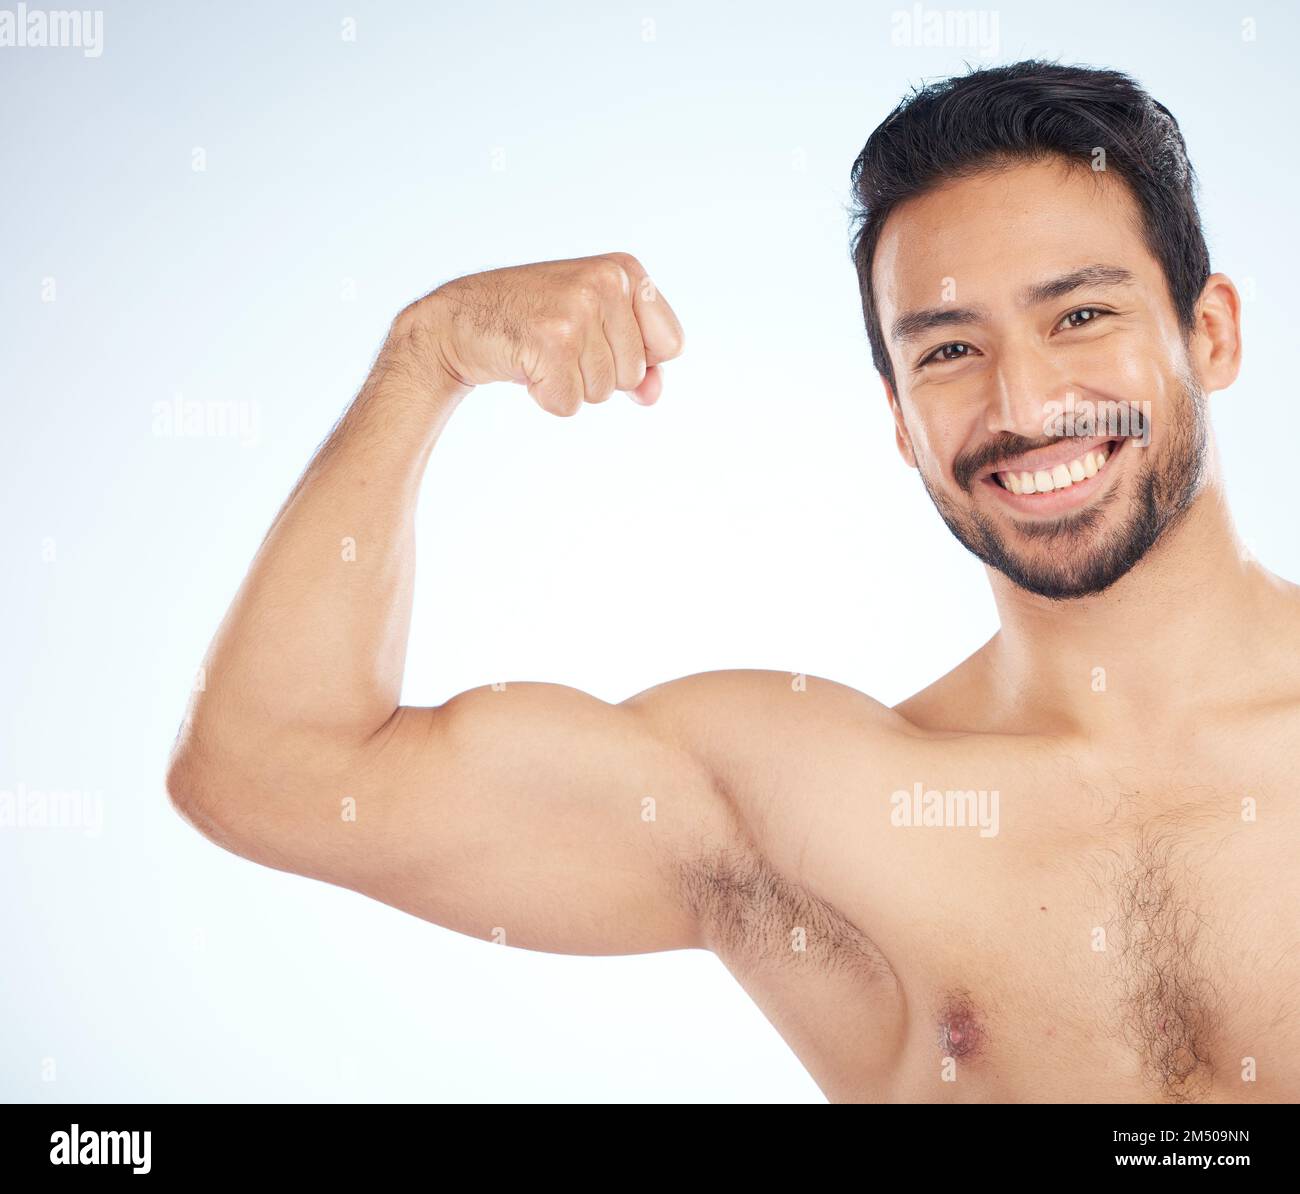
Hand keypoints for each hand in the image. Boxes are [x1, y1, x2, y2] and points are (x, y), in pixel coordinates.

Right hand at [395, 253, 684, 413]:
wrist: (459, 320)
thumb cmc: (533, 325)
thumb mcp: (593, 329)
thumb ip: (637, 360)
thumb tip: (653, 394)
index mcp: (626, 270)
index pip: (672, 346)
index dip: (638, 360)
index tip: (599, 341)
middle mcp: (607, 282)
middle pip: (635, 375)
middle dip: (597, 375)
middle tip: (559, 346)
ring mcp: (579, 310)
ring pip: (603, 393)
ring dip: (569, 385)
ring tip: (541, 353)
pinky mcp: (551, 341)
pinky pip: (569, 403)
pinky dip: (545, 397)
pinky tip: (524, 365)